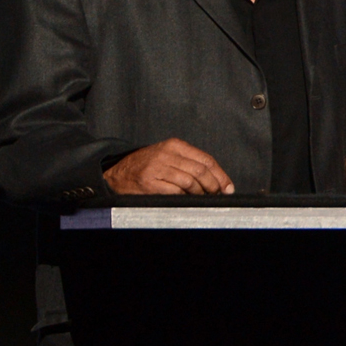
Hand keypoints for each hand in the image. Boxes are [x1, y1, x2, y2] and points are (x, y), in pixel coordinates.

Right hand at [103, 137, 234, 194]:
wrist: (117, 174)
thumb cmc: (146, 166)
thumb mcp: (168, 156)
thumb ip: (189, 162)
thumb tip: (216, 178)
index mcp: (175, 145)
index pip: (205, 159)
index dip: (220, 175)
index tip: (228, 187)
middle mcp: (167, 154)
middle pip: (200, 170)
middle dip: (214, 185)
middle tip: (218, 195)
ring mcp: (157, 168)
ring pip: (190, 181)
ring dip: (200, 193)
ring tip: (203, 198)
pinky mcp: (149, 182)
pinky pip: (174, 191)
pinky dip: (184, 197)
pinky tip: (187, 199)